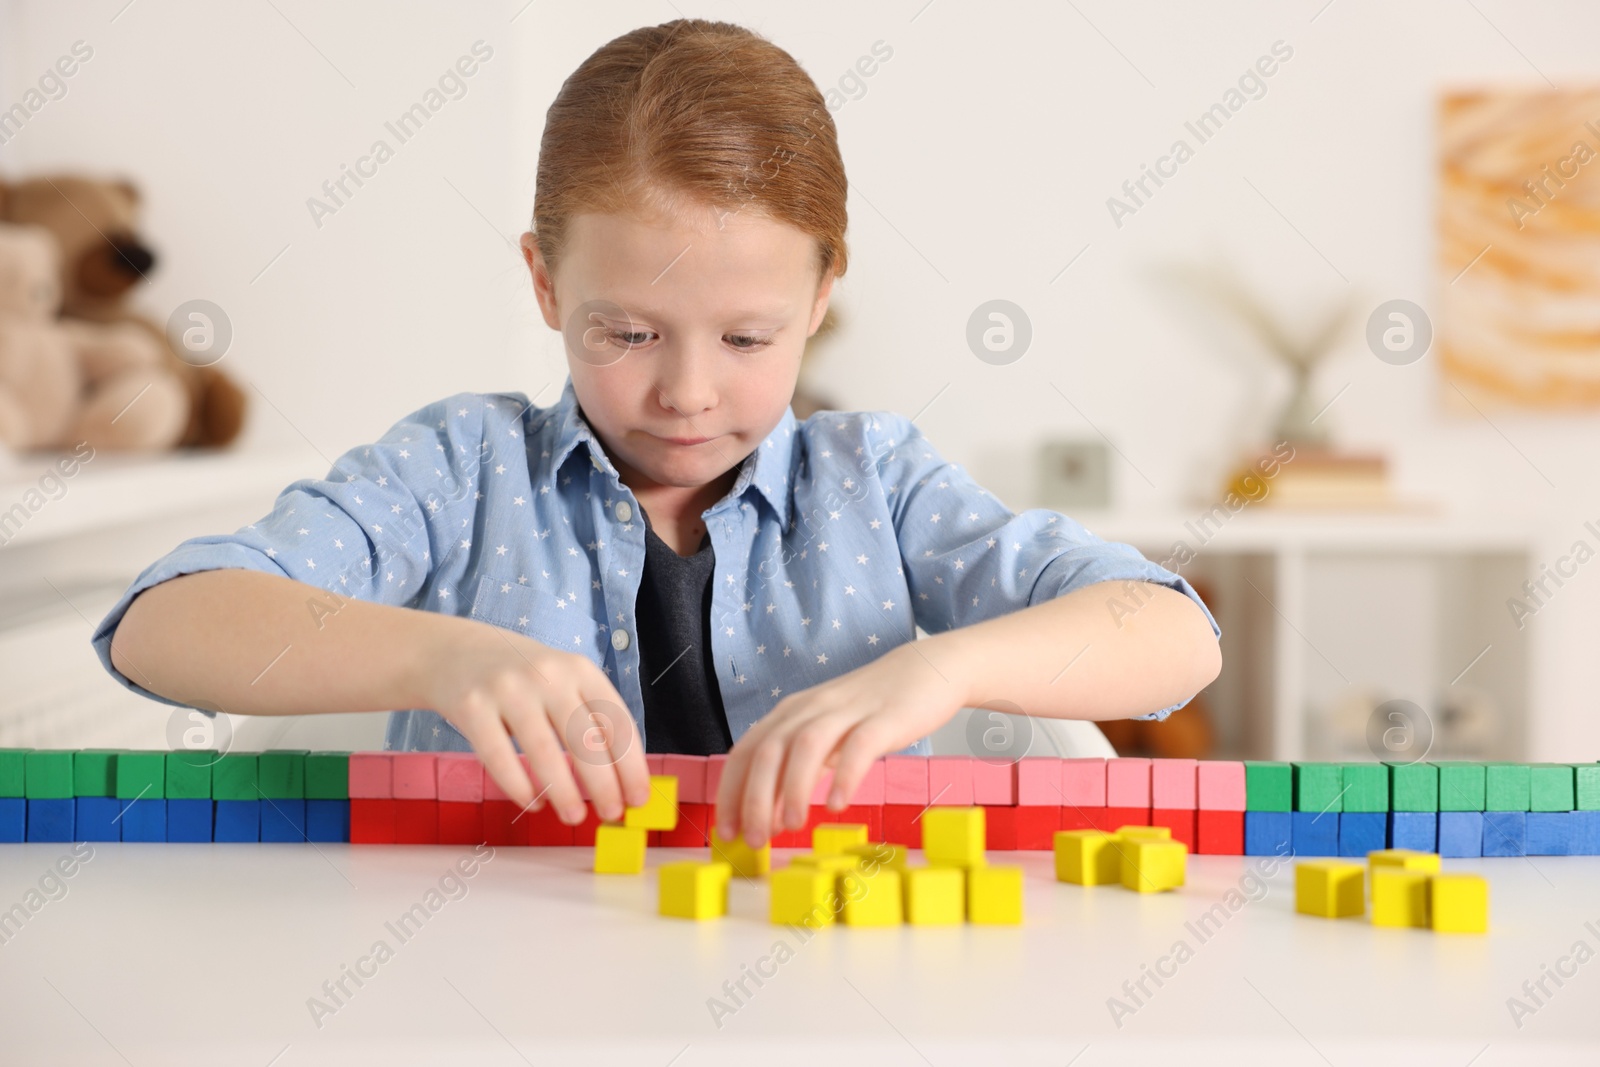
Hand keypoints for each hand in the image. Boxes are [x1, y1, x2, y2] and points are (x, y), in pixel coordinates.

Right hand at [417, 616, 650, 824]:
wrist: (454, 651)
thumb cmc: (523, 677)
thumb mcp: (563, 681)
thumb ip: (589, 721)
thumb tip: (621, 780)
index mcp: (580, 670)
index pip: (616, 722)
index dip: (632, 765)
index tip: (639, 798)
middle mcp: (547, 675)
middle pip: (584, 739)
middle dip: (603, 785)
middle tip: (612, 814)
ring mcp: (508, 689)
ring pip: (543, 752)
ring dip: (563, 792)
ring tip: (574, 817)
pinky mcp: (472, 707)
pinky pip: (499, 758)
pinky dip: (519, 788)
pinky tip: (533, 804)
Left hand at [714, 637, 969, 847]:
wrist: (927, 669)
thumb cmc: (871, 711)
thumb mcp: (825, 736)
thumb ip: (797, 770)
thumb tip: (769, 817)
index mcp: (792, 713)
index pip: (746, 751)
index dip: (731, 791)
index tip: (726, 831)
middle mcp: (812, 708)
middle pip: (769, 750)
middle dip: (755, 798)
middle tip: (755, 840)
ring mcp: (848, 711)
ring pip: (807, 745)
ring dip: (794, 788)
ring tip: (793, 827)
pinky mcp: (885, 718)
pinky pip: (859, 747)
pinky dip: (844, 776)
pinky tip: (838, 805)